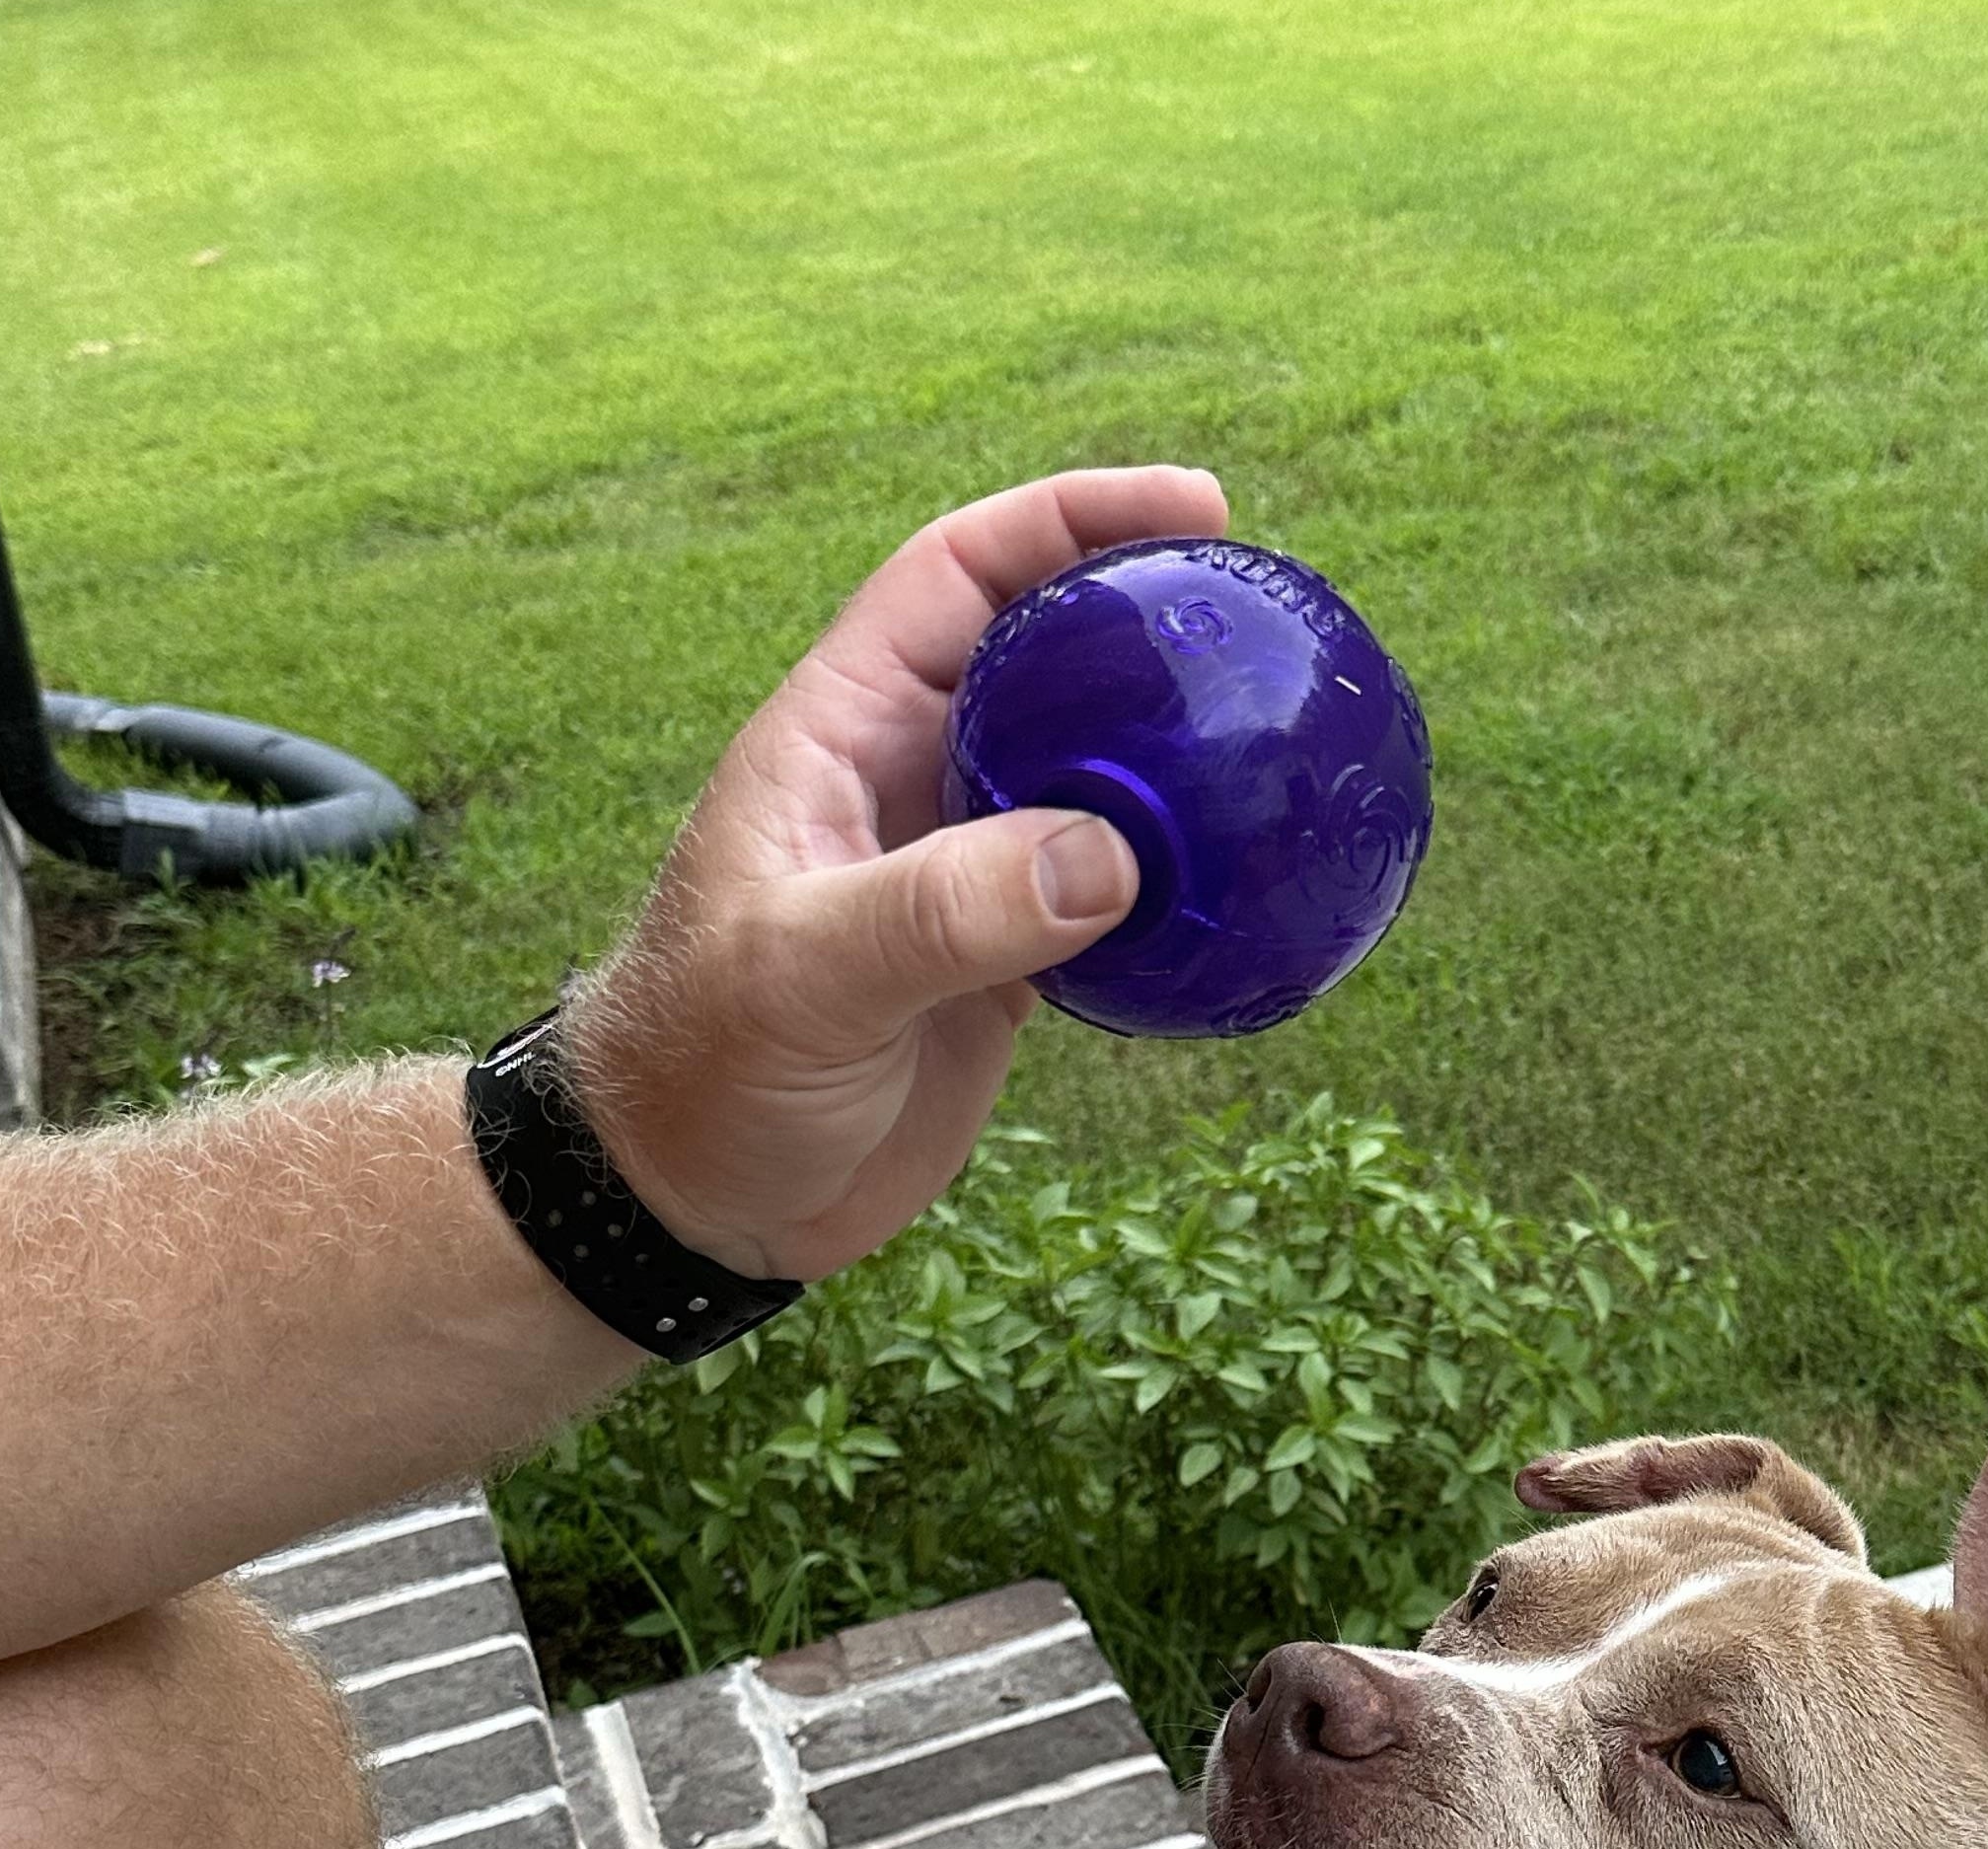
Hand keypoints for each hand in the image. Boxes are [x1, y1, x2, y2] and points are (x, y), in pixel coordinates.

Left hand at [564, 464, 1228, 1278]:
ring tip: (1292, 748)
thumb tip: (1109, 859)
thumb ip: (945, 909)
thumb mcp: (809, 975)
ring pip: (1095, 777)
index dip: (1071, 519)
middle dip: (1154, 624)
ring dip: (1184, 762)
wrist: (695, 1197)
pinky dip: (1185, 889)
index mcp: (845, 729)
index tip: (1192, 511)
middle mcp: (912, 779)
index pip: (963, 575)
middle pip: (1052, 659)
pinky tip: (1259, 895)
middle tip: (1274, 625)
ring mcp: (966, 871)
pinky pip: (1114, 897)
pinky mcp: (1006, 961)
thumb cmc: (706, 1066)